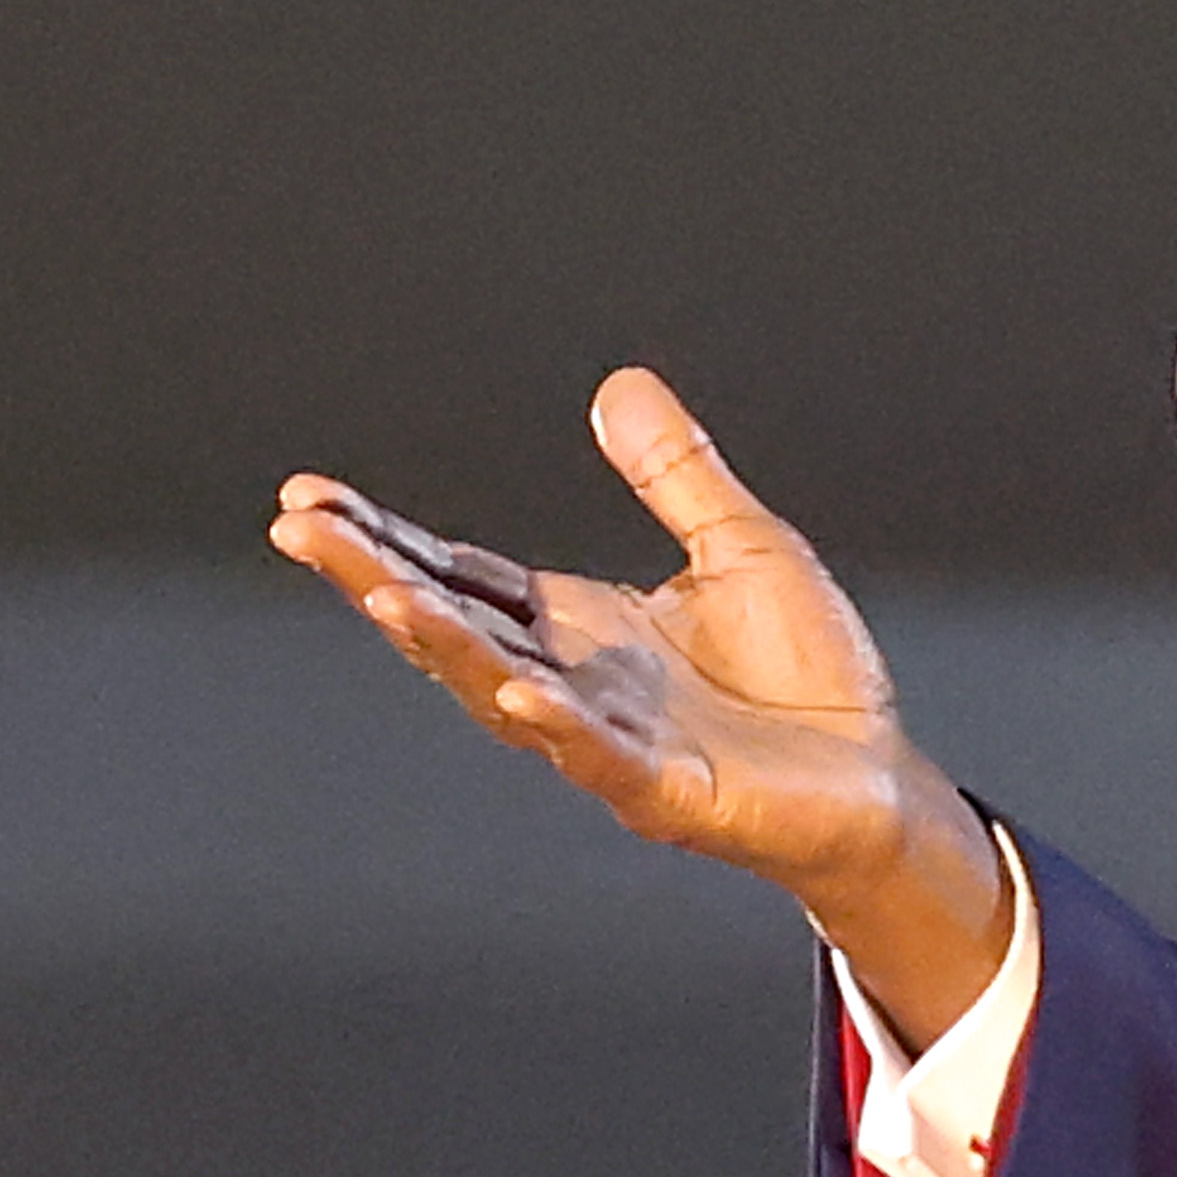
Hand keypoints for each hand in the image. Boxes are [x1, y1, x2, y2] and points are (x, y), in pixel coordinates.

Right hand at [270, 366, 1013, 1042]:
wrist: (875, 779)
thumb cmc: (806, 675)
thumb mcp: (740, 546)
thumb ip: (675, 475)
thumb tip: (618, 386)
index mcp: (580, 625)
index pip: (462, 575)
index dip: (387, 539)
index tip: (311, 499)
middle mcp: (574, 680)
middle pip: (454, 623)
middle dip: (378, 577)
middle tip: (301, 530)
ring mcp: (610, 740)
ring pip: (503, 689)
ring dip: (443, 646)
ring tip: (382, 595)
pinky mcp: (666, 790)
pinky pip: (597, 757)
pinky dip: (554, 726)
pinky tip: (514, 693)